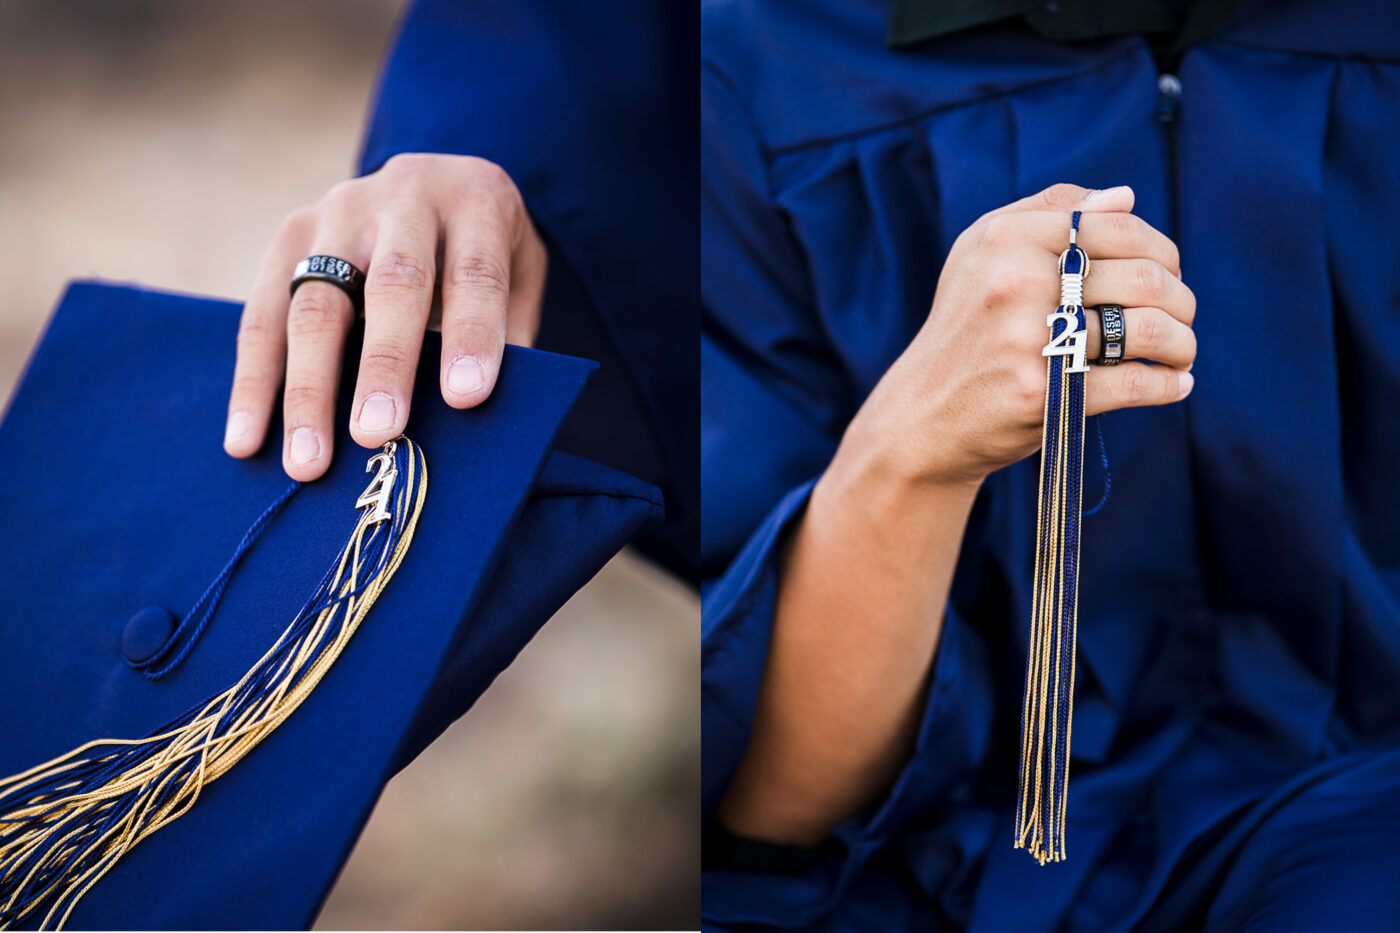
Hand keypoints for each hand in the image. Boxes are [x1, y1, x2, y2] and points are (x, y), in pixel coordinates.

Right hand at [223, 153, 546, 479]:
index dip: (471, 335)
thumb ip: (508, 336)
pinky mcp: (288, 236)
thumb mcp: (521, 276)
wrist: (438, 182)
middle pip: (392, 284)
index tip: (465, 399)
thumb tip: (482, 422)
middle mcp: (403, 198)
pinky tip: (247, 439)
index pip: (474, 273)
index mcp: (475, 201)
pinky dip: (254, 382)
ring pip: (316, 304)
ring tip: (308, 460)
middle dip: (383, 365)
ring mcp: (338, 212)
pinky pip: (262, 315)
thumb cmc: (487, 254)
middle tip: (376, 434)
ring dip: (308, 389)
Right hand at [851, 183, 1194, 488]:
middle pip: (1143, 277)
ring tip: (1181, 353)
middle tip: (1180, 316)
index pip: (1118, 226)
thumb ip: (1049, 214)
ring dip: (1182, 343)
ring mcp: (1029, 340)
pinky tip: (1173, 384)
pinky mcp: (1044, 394)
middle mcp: (1016, 281)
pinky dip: (1167, 385)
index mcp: (1005, 238)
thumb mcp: (982, 256)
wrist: (923, 415)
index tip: (1168, 271)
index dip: (1160, 248)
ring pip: (1148, 330)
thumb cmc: (967, 330)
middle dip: (1179, 299)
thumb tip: (1126, 197)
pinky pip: (1134, 382)